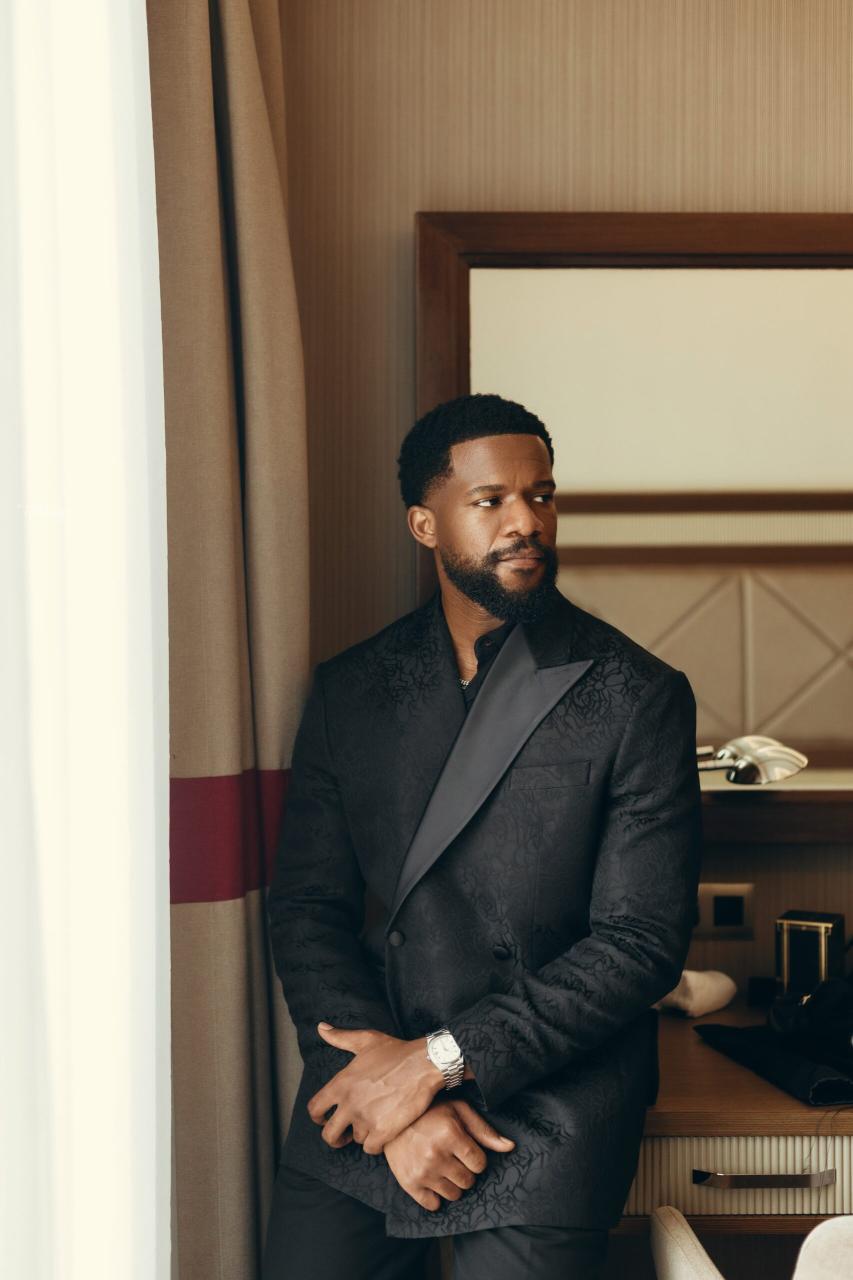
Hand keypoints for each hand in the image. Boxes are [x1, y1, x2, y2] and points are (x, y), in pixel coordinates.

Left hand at [307, 1024, 444, 1154]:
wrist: (425, 1064)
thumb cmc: (396, 1052)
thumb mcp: (366, 1040)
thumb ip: (340, 1037)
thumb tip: (320, 1028)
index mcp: (341, 1083)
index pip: (314, 1109)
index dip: (318, 1117)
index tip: (326, 1119)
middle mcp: (349, 1103)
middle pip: (329, 1134)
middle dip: (335, 1138)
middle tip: (345, 1135)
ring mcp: (365, 1119)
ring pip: (356, 1139)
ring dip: (363, 1135)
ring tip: (374, 1122)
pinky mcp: (383, 1131)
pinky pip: (371, 1148)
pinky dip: (377, 1144)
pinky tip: (384, 1132)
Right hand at [383, 1098, 515, 1211]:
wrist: (392, 1118)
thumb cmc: (431, 1112)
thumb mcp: (459, 1111)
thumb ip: (485, 1131)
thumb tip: (511, 1147)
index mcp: (450, 1134)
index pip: (480, 1164)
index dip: (476, 1157)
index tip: (465, 1148)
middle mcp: (435, 1154)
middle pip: (468, 1182)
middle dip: (465, 1171)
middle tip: (452, 1157)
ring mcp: (421, 1171)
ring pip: (454, 1195)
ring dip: (452, 1183)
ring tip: (442, 1165)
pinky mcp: (409, 1184)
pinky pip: (434, 1205)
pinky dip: (435, 1196)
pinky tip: (431, 1178)